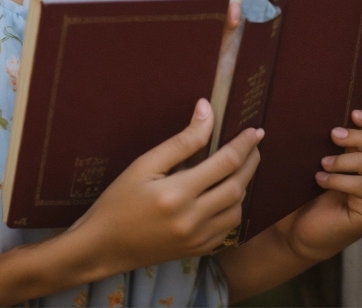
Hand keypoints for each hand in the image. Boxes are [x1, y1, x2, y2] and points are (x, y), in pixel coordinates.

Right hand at [71, 96, 262, 277]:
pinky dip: (234, 207)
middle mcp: (193, 219)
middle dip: (251, 162)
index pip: (224, 162)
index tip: (253, 130)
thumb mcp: (144, 164)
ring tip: (243, 165)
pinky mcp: (199, 251)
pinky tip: (229, 193)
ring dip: (244, 185)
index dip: (242, 144)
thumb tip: (206, 110)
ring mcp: (198, 239)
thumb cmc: (119, 200)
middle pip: (237, 186)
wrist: (105, 245)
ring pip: (237, 210)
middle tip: (256, 143)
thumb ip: (181, 141)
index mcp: (178, 193)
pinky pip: (228, 229)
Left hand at [275, 108, 361, 261]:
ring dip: (349, 161)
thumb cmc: (303, 188)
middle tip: (333, 135)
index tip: (353, 113)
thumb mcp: (313, 155)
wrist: (295, 225)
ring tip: (323, 163)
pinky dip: (343, 182)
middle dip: (360, 138)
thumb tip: (310, 105)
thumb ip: (322, 137)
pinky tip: (321, 180)